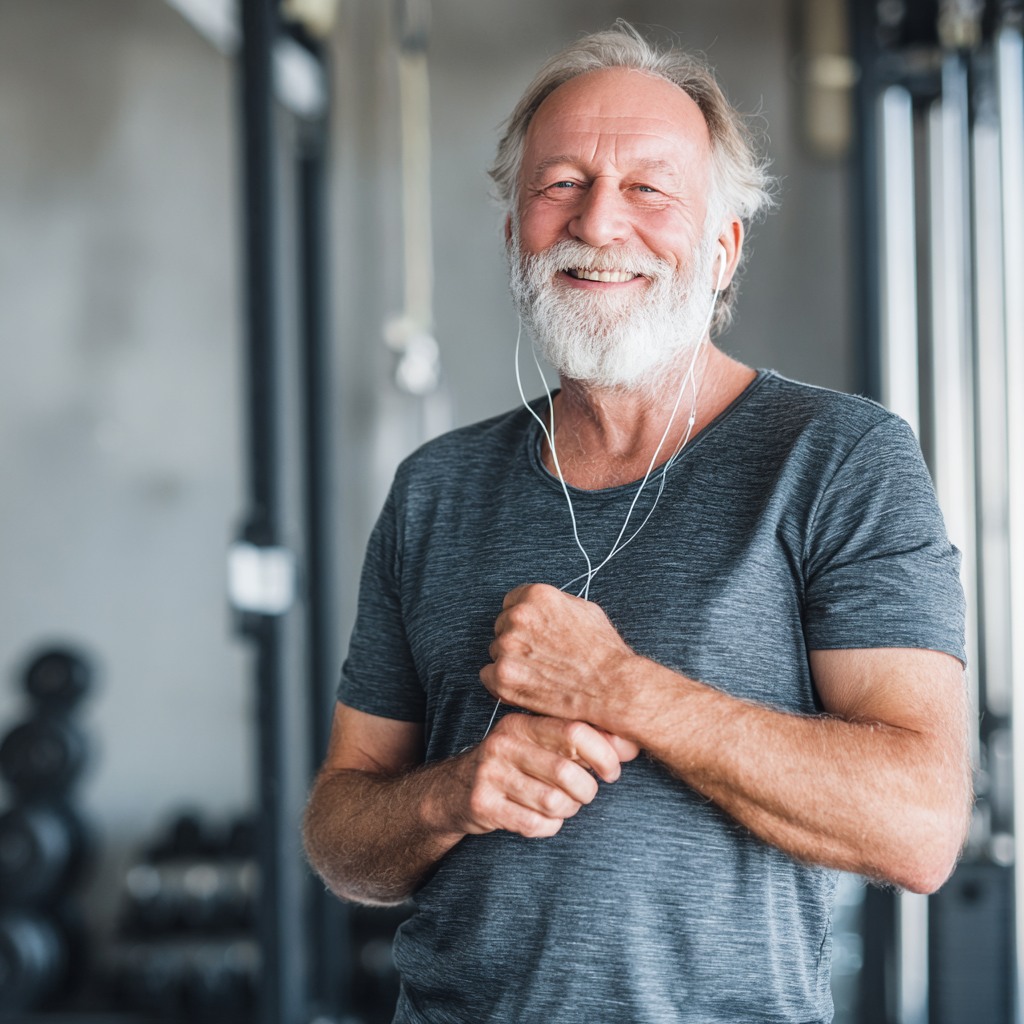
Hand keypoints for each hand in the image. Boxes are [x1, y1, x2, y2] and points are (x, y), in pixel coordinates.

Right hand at [443, 712, 637, 838]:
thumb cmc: (514, 765)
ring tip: (560, 805)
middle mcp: (505, 743)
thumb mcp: (543, 744)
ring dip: (568, 811)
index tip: (612, 770)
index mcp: (524, 722)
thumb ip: (586, 741)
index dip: (604, 754)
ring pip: (554, 802)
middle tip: (584, 793)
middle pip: (568, 772)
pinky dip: (548, 827)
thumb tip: (633, 743)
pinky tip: (540, 818)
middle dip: (587, 790)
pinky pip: (535, 824)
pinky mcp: (482, 804)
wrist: (453, 791)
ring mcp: (491, 773)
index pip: (575, 731)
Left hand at [480, 583, 637, 732]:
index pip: (511, 602)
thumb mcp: (584, 609)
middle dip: (517, 641)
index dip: (523, 620)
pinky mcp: (503, 676)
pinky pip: (488, 675)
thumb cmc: (603, 651)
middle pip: (502, 627)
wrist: (611, 688)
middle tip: (540, 656)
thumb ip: (555, 604)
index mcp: (537, 596)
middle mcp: (518, 617)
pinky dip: (503, 682)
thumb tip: (539, 607)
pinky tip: (527, 685)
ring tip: (540, 672)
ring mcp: (508, 647)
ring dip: (512, 661)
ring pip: (496, 651)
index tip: (532, 633)